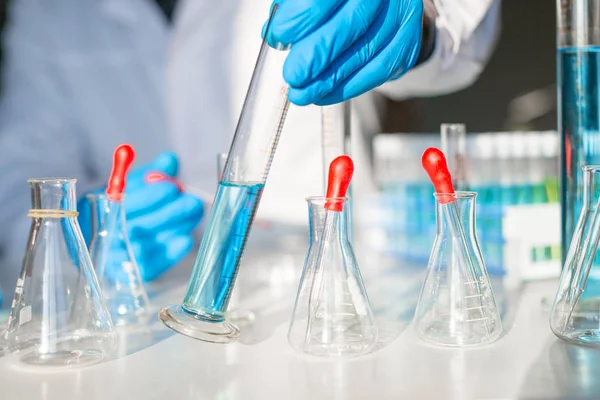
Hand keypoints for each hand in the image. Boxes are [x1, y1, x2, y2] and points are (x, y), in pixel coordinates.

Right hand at [79, 152, 203, 280]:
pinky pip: (151, 266)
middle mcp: (104, 235)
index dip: (150, 197)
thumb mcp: (131, 184)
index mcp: (98, 207)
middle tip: (192, 201)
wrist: (100, 238)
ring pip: (147, 245)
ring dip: (173, 229)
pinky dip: (169, 254)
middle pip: (138, 227)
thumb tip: (169, 160)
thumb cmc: (121, 206)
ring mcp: (116, 257)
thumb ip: (149, 173)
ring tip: (192, 214)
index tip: (173, 187)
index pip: (124, 205)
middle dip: (170, 213)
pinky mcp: (129, 275)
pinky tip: (184, 239)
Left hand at [265, 0, 425, 105]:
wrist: (383, 5)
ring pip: (364, 52)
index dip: (302, 16)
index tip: (279, 35)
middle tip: (293, 74)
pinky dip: (347, 87)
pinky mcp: (406, 44)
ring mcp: (400, 16)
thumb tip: (272, 33)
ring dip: (328, 79)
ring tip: (301, 92)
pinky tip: (324, 94)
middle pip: (351, 23)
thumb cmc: (339, 0)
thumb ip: (293, 7)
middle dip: (317, 54)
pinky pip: (378, 71)